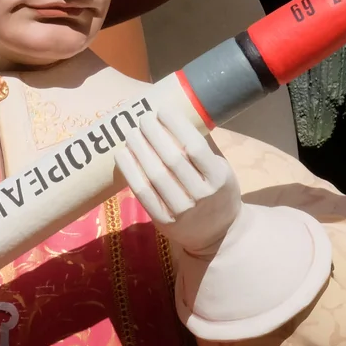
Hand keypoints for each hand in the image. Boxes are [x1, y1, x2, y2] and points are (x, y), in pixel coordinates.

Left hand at [115, 109, 241, 255]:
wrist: (218, 235)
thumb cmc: (218, 192)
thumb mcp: (222, 169)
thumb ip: (204, 147)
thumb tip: (178, 115)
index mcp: (219, 177)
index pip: (195, 147)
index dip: (176, 126)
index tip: (162, 110)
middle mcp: (202, 194)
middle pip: (172, 159)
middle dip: (154, 133)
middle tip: (143, 118)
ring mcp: (182, 210)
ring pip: (155, 175)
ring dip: (139, 149)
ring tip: (131, 132)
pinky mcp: (164, 221)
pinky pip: (143, 193)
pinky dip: (130, 171)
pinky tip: (122, 154)